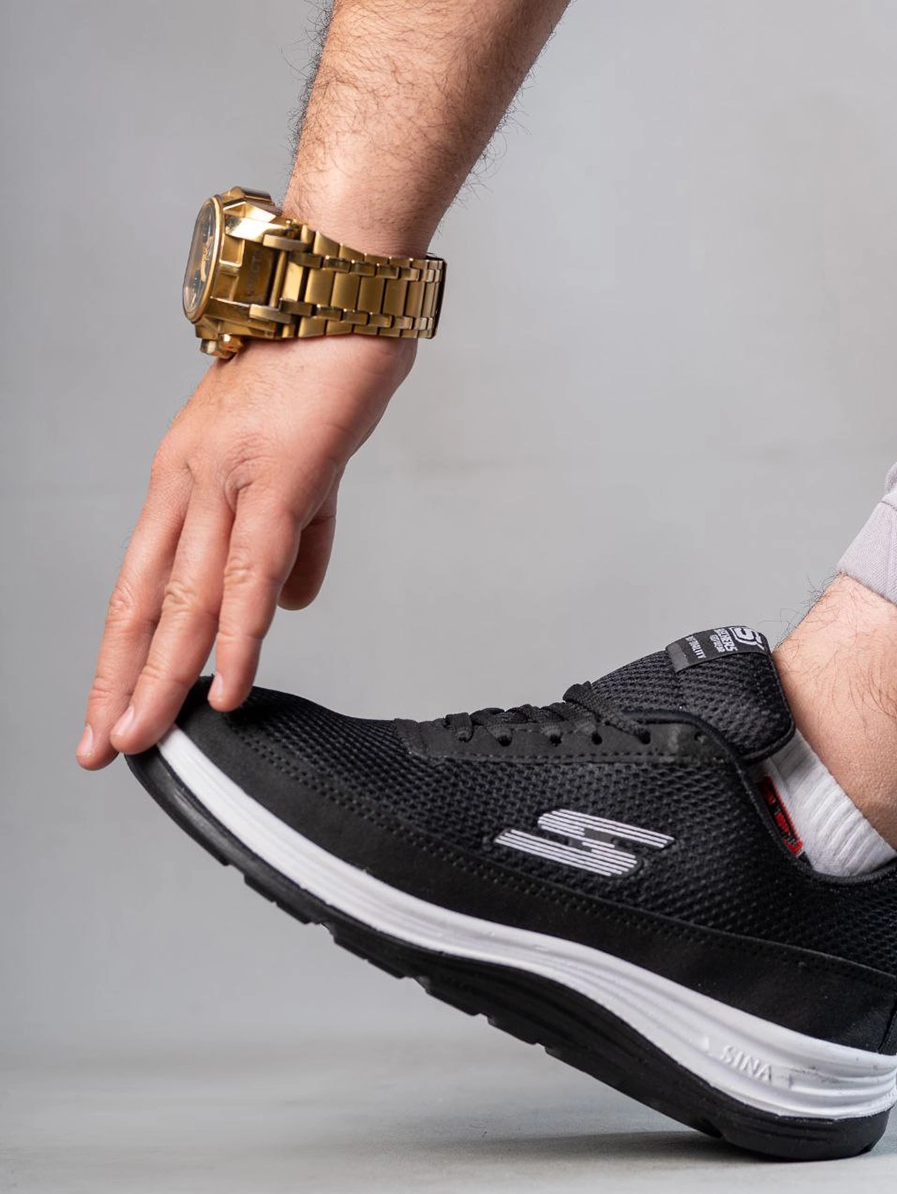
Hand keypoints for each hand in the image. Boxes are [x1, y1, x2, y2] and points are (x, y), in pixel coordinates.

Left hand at [78, 334, 413, 768]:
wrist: (340, 292)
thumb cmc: (321, 368)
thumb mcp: (302, 470)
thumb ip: (297, 541)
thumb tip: (290, 603)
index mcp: (186, 478)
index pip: (142, 580)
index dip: (124, 648)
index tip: (113, 702)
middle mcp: (188, 482)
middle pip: (145, 597)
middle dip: (120, 678)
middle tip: (105, 745)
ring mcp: (226, 479)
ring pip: (187, 594)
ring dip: (165, 672)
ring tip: (145, 734)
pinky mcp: (277, 477)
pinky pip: (253, 572)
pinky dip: (237, 636)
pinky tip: (228, 684)